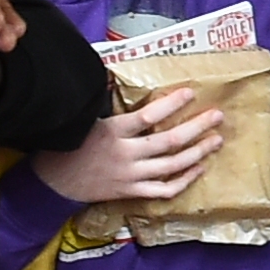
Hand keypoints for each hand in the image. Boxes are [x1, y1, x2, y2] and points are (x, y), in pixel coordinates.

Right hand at [30, 86, 224, 204]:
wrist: (53, 181)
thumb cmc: (70, 144)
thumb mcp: (87, 120)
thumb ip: (110, 106)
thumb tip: (122, 77)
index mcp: (112, 132)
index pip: (147, 115)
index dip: (172, 103)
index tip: (190, 92)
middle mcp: (125, 154)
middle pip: (169, 141)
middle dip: (198, 127)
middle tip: (217, 116)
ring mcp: (130, 175)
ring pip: (173, 165)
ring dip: (198, 152)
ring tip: (216, 139)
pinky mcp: (132, 192)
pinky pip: (165, 190)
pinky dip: (185, 180)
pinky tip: (199, 168)